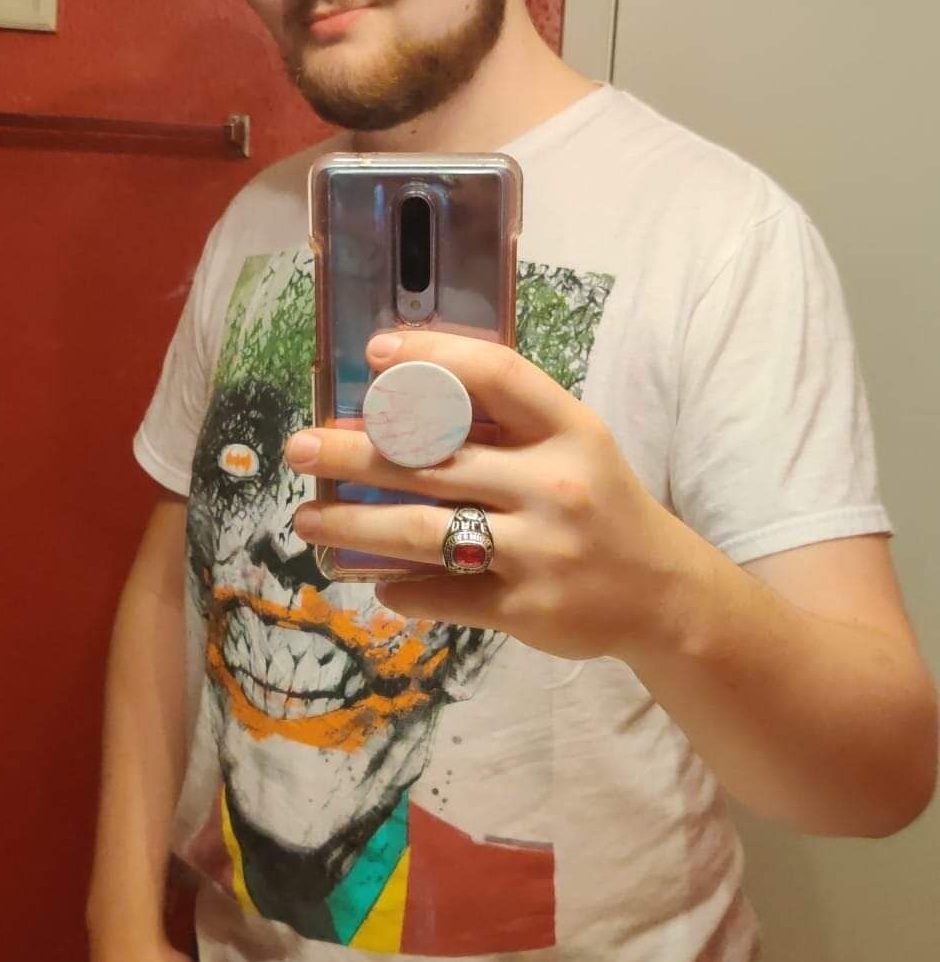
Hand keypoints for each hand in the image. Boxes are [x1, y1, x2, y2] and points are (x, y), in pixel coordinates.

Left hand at [287, 331, 701, 662]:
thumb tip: (399, 405)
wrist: (662, 595)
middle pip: (433, 460)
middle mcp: (554, 485)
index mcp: (569, 430)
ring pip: (422, 532)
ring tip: (308, 520)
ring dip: (353, 526)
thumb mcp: (573, 448)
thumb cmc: (601, 506)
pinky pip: (440, 594)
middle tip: (299, 448)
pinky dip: (399, 589)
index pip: (496, 375)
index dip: (431, 358)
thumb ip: (505, 427)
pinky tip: (374, 580)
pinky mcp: (524, 607)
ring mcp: (539, 549)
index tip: (375, 354)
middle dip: (352, 453)